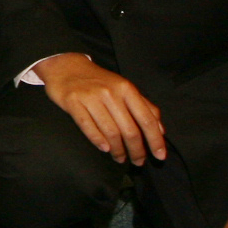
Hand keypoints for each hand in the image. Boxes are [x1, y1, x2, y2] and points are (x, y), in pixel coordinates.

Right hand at [37, 53, 167, 164]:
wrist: (66, 66)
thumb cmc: (99, 80)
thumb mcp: (124, 88)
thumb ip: (144, 106)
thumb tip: (161, 130)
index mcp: (126, 89)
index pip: (146, 119)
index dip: (155, 140)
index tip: (160, 156)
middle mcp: (110, 93)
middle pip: (129, 130)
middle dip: (136, 150)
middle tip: (138, 162)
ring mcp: (91, 97)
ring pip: (110, 132)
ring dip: (118, 150)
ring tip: (120, 158)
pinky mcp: (73, 102)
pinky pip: (87, 126)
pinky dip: (98, 140)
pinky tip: (105, 149)